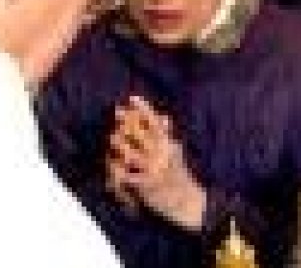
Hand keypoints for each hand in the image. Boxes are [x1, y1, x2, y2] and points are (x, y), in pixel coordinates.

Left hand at [106, 95, 206, 230]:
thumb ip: (166, 135)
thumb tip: (161, 116)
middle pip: (140, 133)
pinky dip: (118, 173)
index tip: (132, 98)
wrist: (188, 202)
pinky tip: (114, 169)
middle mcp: (162, 153)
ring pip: (130, 153)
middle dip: (126, 124)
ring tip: (113, 139)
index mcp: (169, 144)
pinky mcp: (148, 184)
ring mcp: (155, 168)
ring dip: (119, 147)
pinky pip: (127, 176)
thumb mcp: (174, 152)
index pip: (155, 122)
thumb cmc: (177, 175)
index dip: (143, 109)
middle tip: (116, 113)